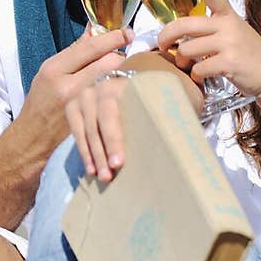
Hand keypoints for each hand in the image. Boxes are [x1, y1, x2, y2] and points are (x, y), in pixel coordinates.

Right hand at [18, 28, 131, 154]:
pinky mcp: (92, 120)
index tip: (126, 33)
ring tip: (124, 70)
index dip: (112, 37)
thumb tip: (94, 30)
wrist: (33, 135)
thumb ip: (74, 52)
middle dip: (121, 55)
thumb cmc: (41, 101)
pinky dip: (120, 90)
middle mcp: (69, 87)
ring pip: (114, 80)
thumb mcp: (50, 71)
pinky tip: (122, 88)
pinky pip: (114, 99)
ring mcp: (83, 106)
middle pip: (107, 62)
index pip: (90, 48)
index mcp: (55, 70)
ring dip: (123, 72)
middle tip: (126, 54)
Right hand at [65, 53, 203, 181]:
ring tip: (103, 177)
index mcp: (124, 83)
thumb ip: (172, 116)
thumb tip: (187, 146)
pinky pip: (76, 132)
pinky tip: (92, 170)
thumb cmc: (157, 103)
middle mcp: (100, 85)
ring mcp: (84, 95)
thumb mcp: (167, 103)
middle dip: (103, 151)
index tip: (120, 163)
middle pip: (97, 123)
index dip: (114, 138)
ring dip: (94, 156)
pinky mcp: (73, 107)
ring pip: (85, 130)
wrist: (139, 90)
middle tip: (110, 175)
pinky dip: (85, 152)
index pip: (113, 112)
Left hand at [159, 0, 260, 119]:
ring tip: (187, 66)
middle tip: (162, 44)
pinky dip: (196, 76)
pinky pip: (198, 69)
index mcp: (229, 16)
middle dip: (166, 35)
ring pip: (188, 49)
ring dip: (182, 60)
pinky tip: (202, 77)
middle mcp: (229, 26)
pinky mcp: (228, 63)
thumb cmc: (252, 58)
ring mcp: (229, 44)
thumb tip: (184, 35)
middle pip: (185, 24)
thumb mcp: (237, 34)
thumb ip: (215, 30)